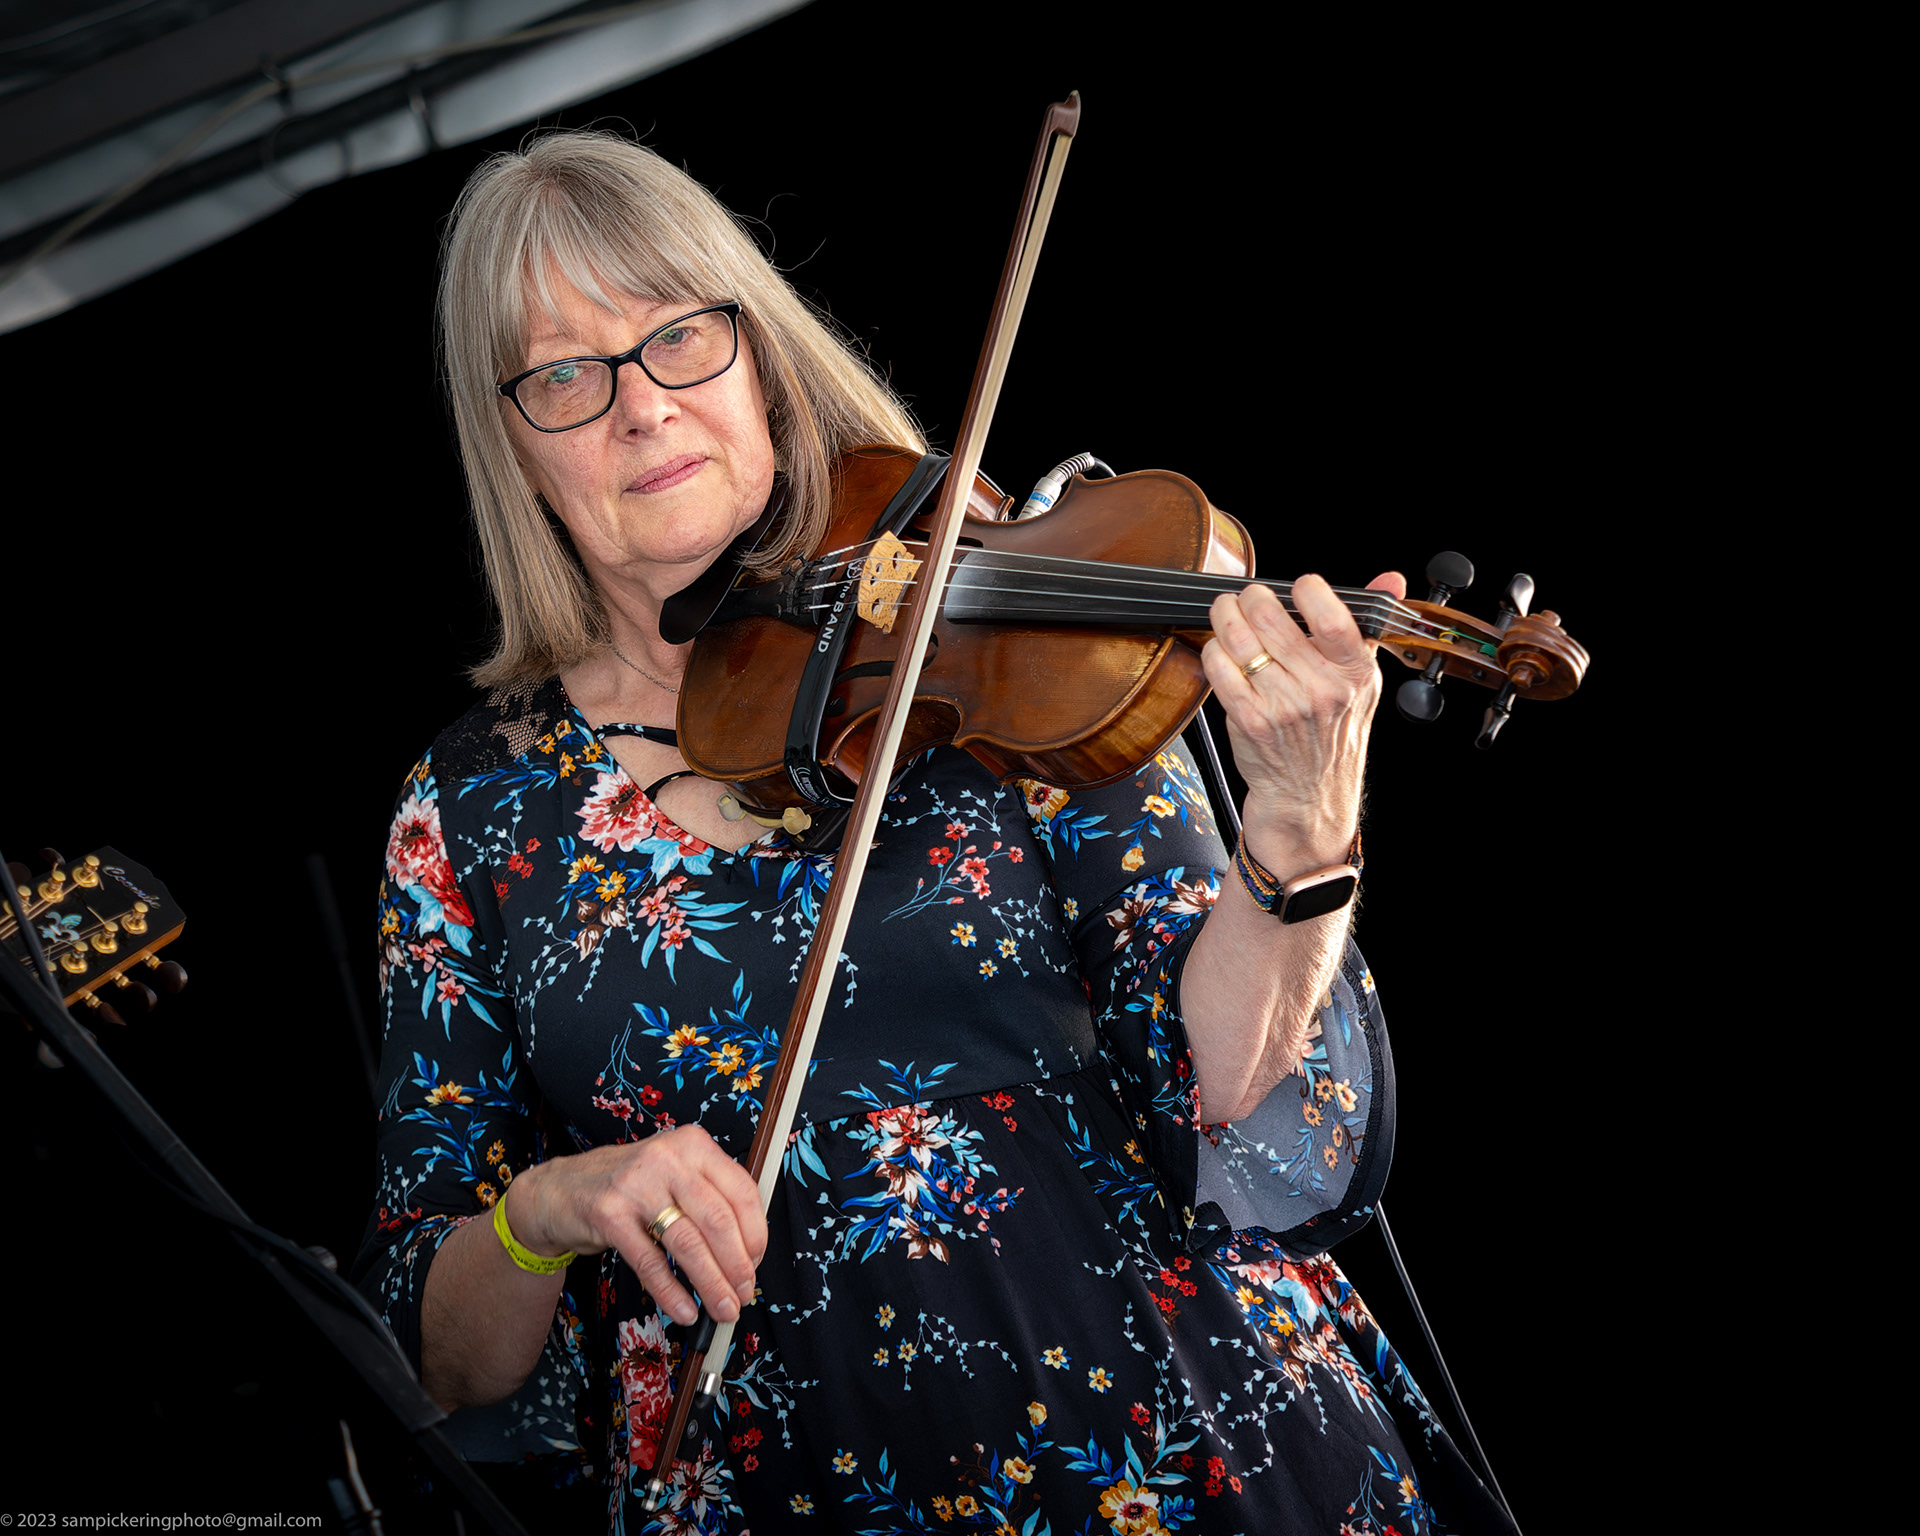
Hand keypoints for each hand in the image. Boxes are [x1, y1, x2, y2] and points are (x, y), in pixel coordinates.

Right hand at [507, 1124, 766, 1324]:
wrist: (561, 1189)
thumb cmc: (631, 1187)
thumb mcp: (675, 1175)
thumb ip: (710, 1199)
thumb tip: (749, 1252)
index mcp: (694, 1144)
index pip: (741, 1191)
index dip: (756, 1235)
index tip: (756, 1264)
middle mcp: (668, 1157)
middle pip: (718, 1220)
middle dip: (737, 1266)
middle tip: (743, 1295)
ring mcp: (636, 1184)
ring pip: (687, 1243)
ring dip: (711, 1284)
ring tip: (722, 1309)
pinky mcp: (608, 1214)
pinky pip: (649, 1262)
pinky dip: (671, 1292)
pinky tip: (685, 1310)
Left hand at [1203, 572, 1407, 867]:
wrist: (1309, 797)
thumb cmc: (1332, 733)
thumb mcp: (1363, 682)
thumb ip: (1371, 626)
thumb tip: (1391, 579)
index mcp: (1353, 674)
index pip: (1332, 620)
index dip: (1308, 591)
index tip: (1298, 587)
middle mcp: (1321, 691)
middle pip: (1272, 621)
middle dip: (1251, 598)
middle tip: (1247, 597)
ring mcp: (1283, 707)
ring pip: (1239, 640)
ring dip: (1225, 617)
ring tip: (1226, 612)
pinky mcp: (1249, 721)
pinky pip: (1219, 669)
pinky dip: (1214, 651)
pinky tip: (1220, 649)